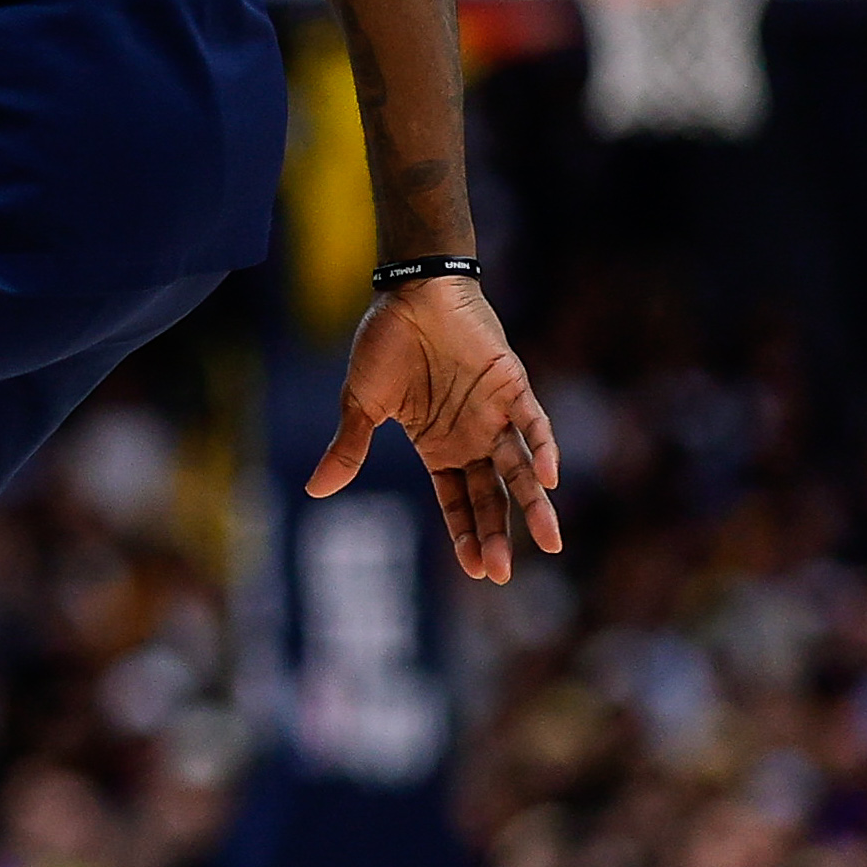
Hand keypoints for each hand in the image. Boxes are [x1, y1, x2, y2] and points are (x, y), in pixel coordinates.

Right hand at [305, 276, 562, 582]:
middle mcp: (472, 436)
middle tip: (501, 574)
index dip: (466, 534)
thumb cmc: (385, 343)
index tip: (476, 571)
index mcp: (439, 445)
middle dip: (496, 534)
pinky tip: (550, 477)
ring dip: (533, 503)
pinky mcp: (512, 385)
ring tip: (548, 541)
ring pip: (520, 468)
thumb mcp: (362, 403)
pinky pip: (533, 422)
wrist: (409, 292)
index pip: (458, 500)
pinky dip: (543, 447)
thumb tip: (316, 491)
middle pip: (489, 495)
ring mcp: (495, 413)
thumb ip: (350, 448)